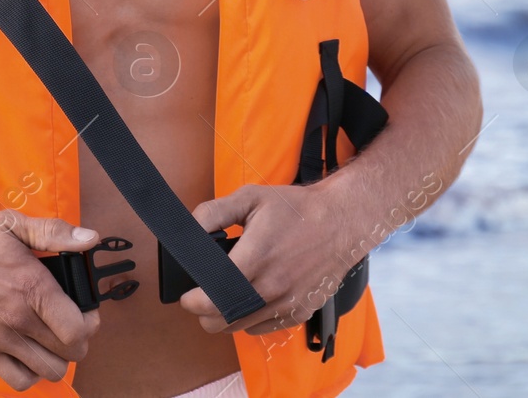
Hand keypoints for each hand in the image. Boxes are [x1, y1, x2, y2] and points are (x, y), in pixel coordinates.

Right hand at [0, 210, 102, 390]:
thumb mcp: (11, 224)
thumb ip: (53, 233)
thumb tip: (88, 238)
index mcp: (30, 286)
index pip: (77, 327)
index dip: (91, 323)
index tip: (88, 313)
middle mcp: (17, 318)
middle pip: (69, 352)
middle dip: (78, 340)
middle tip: (71, 325)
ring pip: (48, 370)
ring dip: (57, 358)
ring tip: (52, 341)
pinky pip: (18, 380)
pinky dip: (30, 373)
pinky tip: (29, 354)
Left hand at [177, 181, 367, 336]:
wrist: (341, 221)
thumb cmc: (295, 209)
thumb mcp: (250, 198)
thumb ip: (213, 212)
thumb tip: (189, 229)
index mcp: (257, 259)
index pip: (213, 297)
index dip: (193, 301)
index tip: (186, 294)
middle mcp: (273, 287)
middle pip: (222, 320)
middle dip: (203, 312)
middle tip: (200, 296)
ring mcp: (288, 303)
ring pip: (240, 328)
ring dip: (224, 317)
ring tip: (221, 296)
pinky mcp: (300, 312)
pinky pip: (262, 327)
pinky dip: (248, 320)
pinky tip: (248, 299)